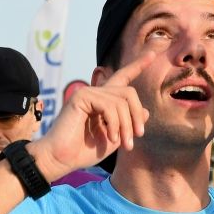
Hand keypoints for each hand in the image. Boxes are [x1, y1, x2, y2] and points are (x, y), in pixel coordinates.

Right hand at [28, 51, 153, 179]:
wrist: (60, 160)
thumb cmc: (83, 152)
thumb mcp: (115, 138)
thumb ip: (128, 124)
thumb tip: (146, 110)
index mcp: (103, 101)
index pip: (123, 78)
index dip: (138, 65)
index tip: (153, 53)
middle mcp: (95, 93)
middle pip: (129, 92)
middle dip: (137, 115)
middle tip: (137, 136)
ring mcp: (87, 93)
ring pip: (122, 101)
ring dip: (127, 125)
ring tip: (124, 144)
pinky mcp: (81, 97)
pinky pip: (109, 106)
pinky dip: (114, 123)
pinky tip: (110, 137)